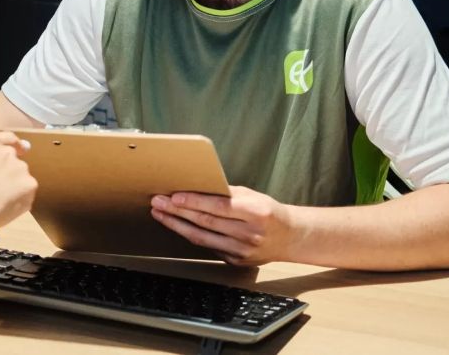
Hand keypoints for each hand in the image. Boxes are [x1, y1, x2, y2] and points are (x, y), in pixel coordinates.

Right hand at [0, 131, 36, 227]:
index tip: (21, 149)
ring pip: (22, 178)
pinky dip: (20, 201)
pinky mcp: (30, 186)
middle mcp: (7, 152)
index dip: (15, 144)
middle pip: (15, 160)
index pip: (7, 138)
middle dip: (10, 172)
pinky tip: (5, 210)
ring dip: (15, 187)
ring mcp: (21, 168)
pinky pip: (26, 194)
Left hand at [150, 186, 293, 265]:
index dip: (194, 202)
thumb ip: (227, 193)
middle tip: (158, 202)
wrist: (291, 238)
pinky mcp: (235, 261)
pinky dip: (191, 235)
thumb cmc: (268, 212)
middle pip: (206, 222)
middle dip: (178, 211)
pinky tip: (178, 226)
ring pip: (202, 237)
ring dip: (177, 225)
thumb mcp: (253, 196)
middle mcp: (249, 233)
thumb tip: (197, 187)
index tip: (174, 196)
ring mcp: (242, 250)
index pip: (219, 207)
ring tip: (160, 213)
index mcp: (255, 212)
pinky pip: (208, 246)